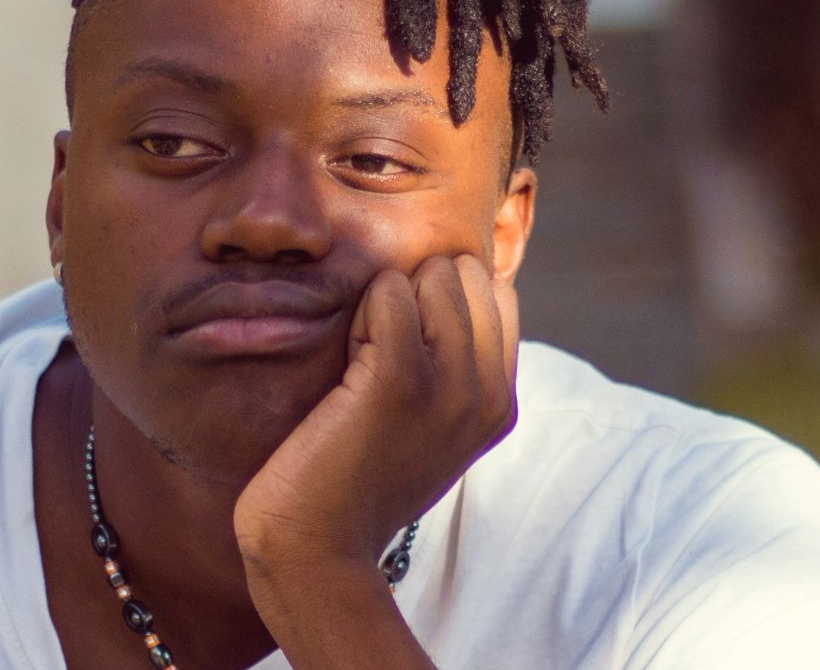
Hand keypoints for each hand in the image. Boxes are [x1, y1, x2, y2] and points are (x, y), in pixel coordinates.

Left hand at [232, 254, 518, 576]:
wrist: (317, 545)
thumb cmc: (355, 478)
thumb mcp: (429, 425)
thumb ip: (453, 368)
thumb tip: (448, 284)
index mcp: (502, 402)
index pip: (497, 293)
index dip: (442, 300)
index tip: (407, 348)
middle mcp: (489, 393)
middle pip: (467, 274)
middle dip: (416, 291)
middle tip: (379, 351)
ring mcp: (451, 385)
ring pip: (434, 275)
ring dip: (387, 298)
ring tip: (362, 358)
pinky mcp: (399, 378)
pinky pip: (390, 290)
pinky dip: (363, 307)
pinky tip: (348, 357)